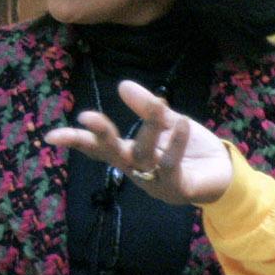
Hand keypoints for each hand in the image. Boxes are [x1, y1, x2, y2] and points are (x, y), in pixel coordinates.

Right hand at [44, 79, 231, 205]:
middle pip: (114, 154)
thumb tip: (123, 84)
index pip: (99, 148)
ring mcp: (156, 183)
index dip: (77, 141)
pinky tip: (184, 124)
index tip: (50, 136)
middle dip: (101, 135)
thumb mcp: (168, 123)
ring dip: (150, 130)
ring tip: (161, 107)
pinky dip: (177, 144)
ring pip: (145, 156)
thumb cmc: (190, 149)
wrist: (224, 173)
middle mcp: (138, 171)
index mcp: (131, 155)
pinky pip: (172, 166)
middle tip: (87, 116)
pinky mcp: (178, 189)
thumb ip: (149, 108)